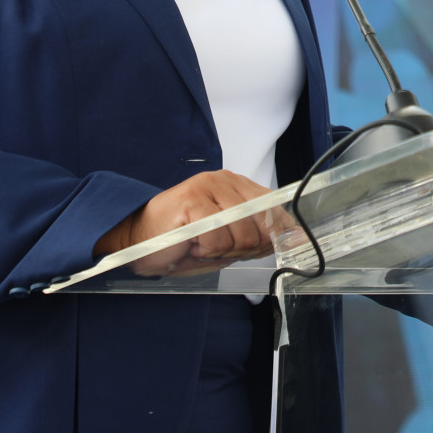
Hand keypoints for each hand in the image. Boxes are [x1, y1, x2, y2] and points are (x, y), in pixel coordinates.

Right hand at [95, 170, 274, 274]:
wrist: (136, 240)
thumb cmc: (182, 242)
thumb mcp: (227, 242)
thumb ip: (258, 237)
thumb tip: (295, 239)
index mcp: (238, 186)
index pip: (275, 210)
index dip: (276, 237)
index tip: (269, 251)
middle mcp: (226, 180)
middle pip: (262, 226)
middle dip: (244, 249)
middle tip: (219, 250)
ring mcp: (208, 187)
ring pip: (242, 234)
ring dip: (222, 251)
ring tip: (202, 245)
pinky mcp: (192, 200)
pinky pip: (217, 239)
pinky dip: (206, 250)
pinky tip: (191, 244)